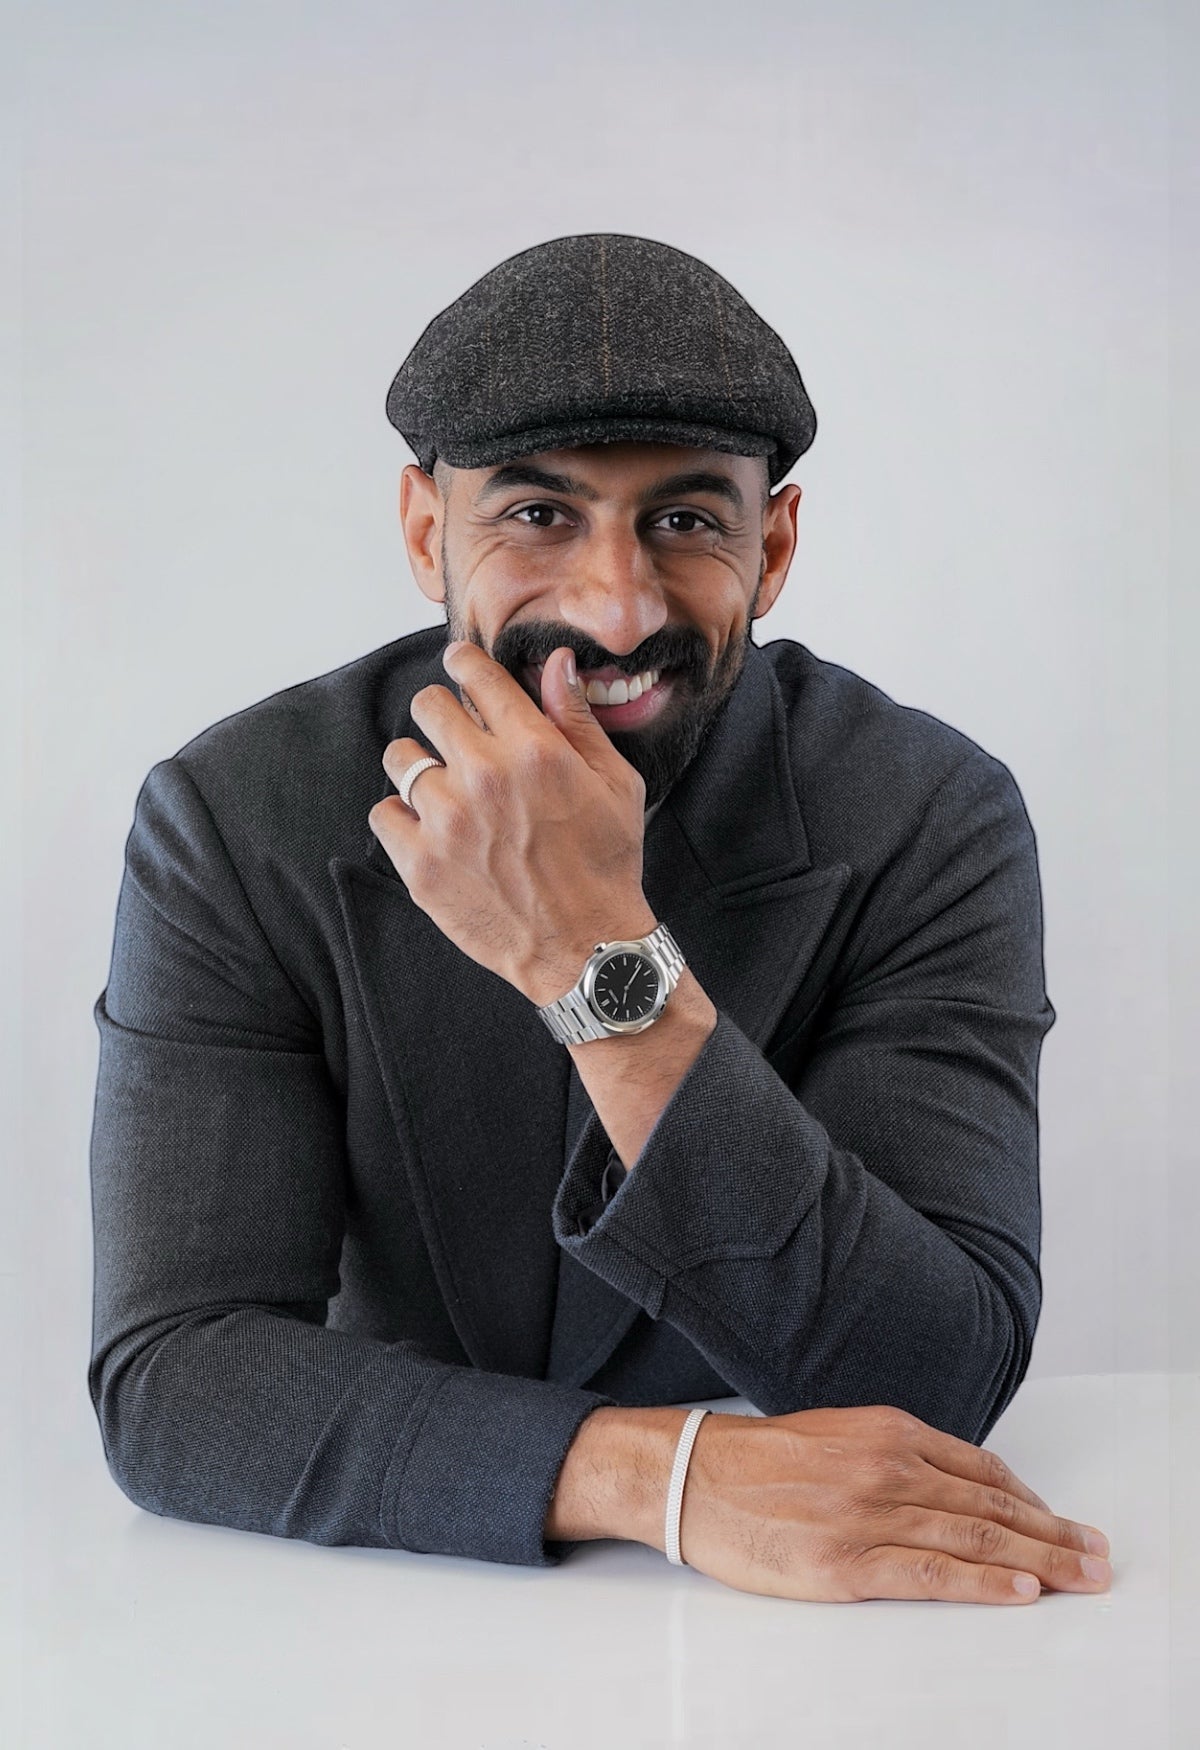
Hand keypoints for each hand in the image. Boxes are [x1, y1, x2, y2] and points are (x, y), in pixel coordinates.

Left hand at [368, 642, 655, 1002]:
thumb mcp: (615, 784)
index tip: (461, 667)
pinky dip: (402, 818)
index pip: (474, 675)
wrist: (585, 949)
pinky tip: (431, 830)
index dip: (463, 663)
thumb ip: (577, 720)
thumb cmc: (605, 864)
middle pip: (426, 705)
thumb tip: (555, 663)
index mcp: (534, 750)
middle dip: (441, 714)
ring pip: (400, 758)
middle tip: (456, 737)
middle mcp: (484, 776)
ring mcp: (446, 821)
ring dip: (419, 767)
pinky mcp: (420, 863)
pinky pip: (384, 814)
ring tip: (444, 790)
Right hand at [674, 1404, 1112, 1604]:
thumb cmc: (758, 1462)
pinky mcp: (847, 1563)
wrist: (693, 1476)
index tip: (1062, 1524)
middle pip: (992, 1504)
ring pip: (975, 1536)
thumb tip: (950, 1488)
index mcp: (888, 1431)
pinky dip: (984, 1582)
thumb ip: (894, 1456)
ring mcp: (870, 1514)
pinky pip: (932, 1572)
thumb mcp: (837, 1436)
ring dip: (1040, 1560)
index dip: (1031, 1501)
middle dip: (1054, 1534)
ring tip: (1081, 1578)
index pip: (982, 1468)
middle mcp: (888, 1466)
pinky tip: (1019, 1590)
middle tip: (1098, 1557)